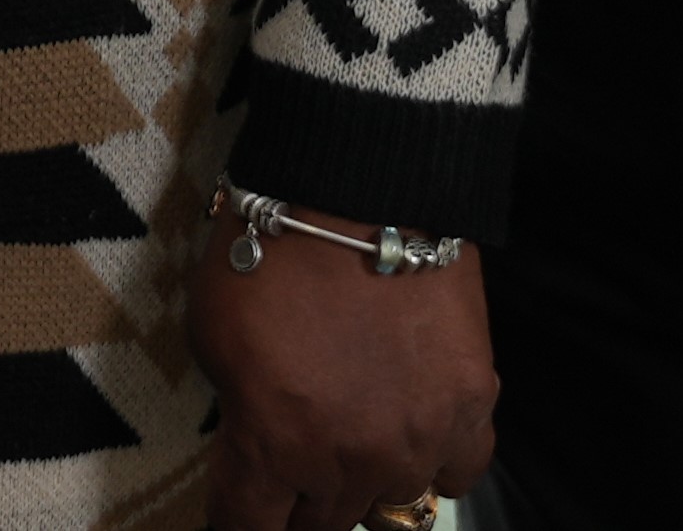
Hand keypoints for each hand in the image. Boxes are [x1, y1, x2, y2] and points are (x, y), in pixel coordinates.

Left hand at [196, 216, 493, 530]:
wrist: (357, 186)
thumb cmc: (267, 249)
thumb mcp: (212, 335)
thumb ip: (236, 408)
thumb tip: (255, 440)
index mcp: (272, 444)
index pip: (248, 528)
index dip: (238, 527)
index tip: (242, 517)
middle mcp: (348, 460)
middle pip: (321, 526)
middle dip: (299, 507)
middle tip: (293, 482)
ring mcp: (417, 440)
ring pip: (389, 507)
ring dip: (364, 486)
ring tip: (352, 450)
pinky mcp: (471, 406)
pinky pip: (458, 472)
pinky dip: (435, 465)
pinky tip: (415, 440)